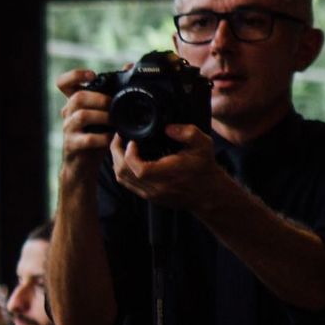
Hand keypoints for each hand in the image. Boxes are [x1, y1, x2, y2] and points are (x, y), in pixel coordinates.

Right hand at [55, 67, 115, 177]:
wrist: (82, 165)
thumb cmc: (95, 135)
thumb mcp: (102, 113)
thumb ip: (112, 93)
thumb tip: (128, 66)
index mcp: (74, 103)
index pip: (63, 83)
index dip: (75, 76)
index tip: (92, 75)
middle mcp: (68, 114)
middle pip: (77, 97)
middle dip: (100, 99)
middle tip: (114, 104)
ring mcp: (68, 130)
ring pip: (81, 115)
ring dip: (102, 117)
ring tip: (115, 122)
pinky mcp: (72, 146)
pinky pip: (87, 139)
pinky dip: (102, 138)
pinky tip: (111, 138)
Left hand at [109, 126, 228, 212]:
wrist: (208, 193)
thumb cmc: (204, 168)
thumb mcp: (203, 145)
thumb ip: (188, 133)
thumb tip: (168, 128)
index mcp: (164, 175)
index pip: (134, 166)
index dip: (127, 151)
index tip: (131, 138)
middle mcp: (153, 187)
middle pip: (122, 172)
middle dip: (116, 153)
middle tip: (119, 138)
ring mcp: (149, 193)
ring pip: (122, 179)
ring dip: (117, 162)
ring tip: (120, 146)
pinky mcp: (148, 196)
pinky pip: (127, 184)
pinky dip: (123, 170)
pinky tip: (127, 159)